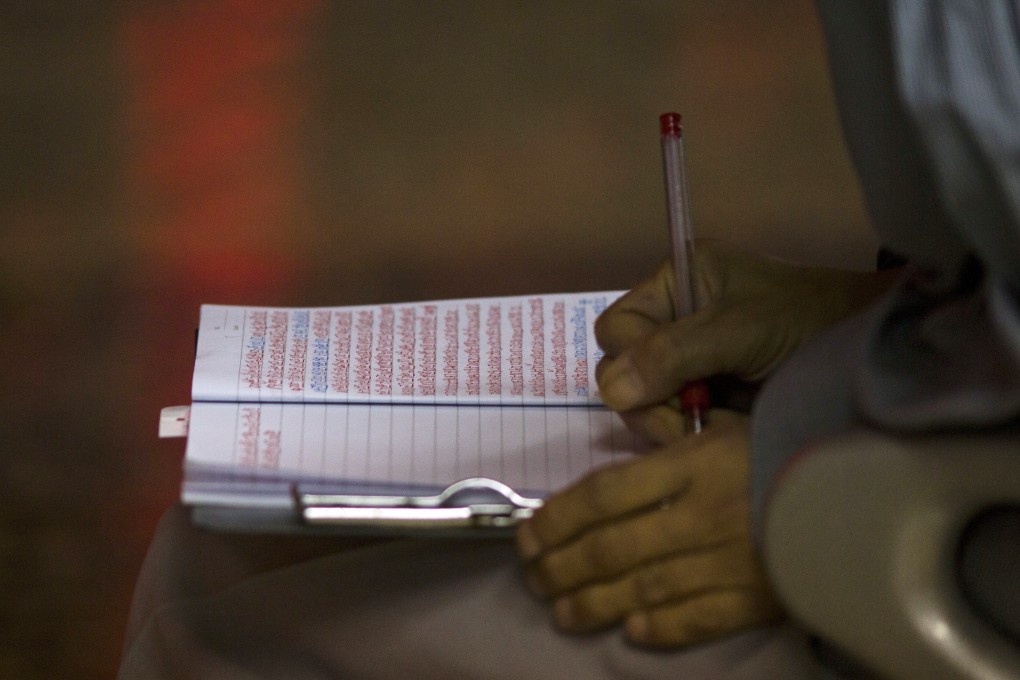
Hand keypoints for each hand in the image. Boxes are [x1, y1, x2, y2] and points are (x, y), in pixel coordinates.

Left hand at [516, 411, 782, 647]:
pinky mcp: (758, 597)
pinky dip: (661, 628)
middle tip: (533, 578)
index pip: (604, 493)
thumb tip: (612, 484)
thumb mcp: (726, 428)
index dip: (557, 518)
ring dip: (594, 603)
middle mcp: (701, 514)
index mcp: (691, 463)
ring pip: (643, 588)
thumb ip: (672, 452)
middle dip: (562, 566)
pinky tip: (630, 633)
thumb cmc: (788, 443)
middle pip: (612, 546)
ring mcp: (729, 559)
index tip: (528, 533)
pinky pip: (698, 618)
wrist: (866, 483)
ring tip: (560, 613)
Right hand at [594, 241, 897, 441]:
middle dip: (654, 402)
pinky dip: (695, 436)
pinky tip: (728, 432)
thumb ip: (674, 354)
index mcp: (676, 284)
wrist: (877, 353)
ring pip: (644, 406)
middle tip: (694, 418)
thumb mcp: (741, 329)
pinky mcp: (709, 399)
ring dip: (676, 423)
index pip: (616, 329)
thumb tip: (611, 390)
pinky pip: (673, 425)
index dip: (632, 361)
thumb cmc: (811, 321)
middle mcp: (674, 320)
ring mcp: (690, 363)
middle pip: (623, 372)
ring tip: (721, 425)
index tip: (670, 387)